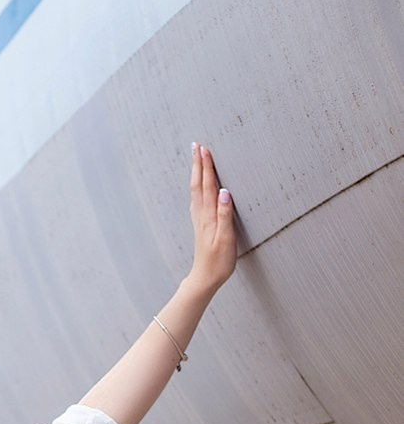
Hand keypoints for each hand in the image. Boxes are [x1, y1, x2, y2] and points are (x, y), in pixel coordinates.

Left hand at [188, 143, 236, 292]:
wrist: (205, 278)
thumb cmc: (218, 261)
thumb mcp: (226, 238)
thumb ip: (225, 215)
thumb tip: (224, 192)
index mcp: (209, 216)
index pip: (208, 185)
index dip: (206, 167)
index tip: (205, 149)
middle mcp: (202, 215)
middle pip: (198, 184)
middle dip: (198, 164)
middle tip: (197, 145)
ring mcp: (199, 220)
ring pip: (196, 191)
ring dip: (196, 173)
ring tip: (196, 158)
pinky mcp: (200, 225)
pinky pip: (197, 200)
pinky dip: (197, 187)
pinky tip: (197, 185)